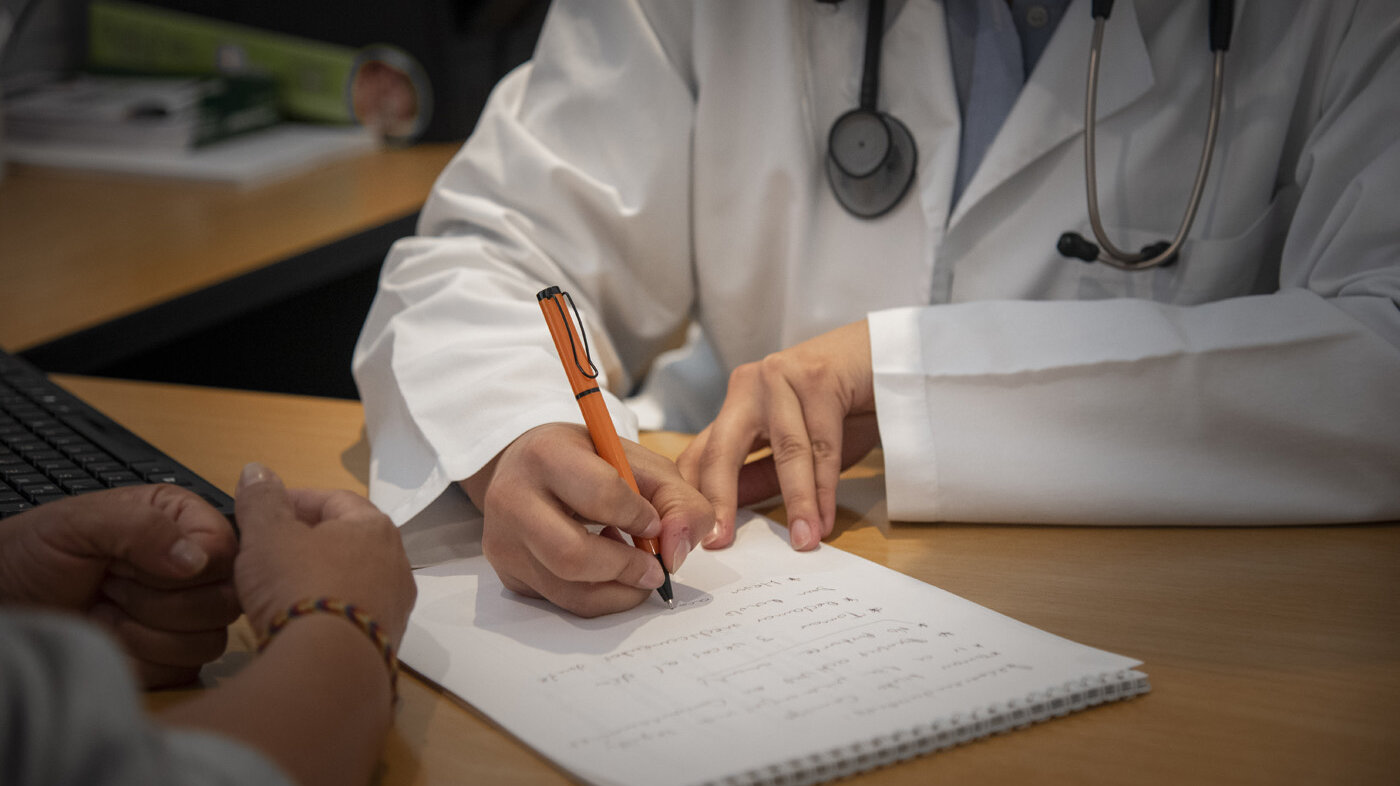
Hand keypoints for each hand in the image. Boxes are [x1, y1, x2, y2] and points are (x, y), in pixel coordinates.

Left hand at [0, 485, 239, 686]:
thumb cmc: (33, 555)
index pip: (226, 552)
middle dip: (158, 602)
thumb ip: (141, 528)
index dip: (184, 567)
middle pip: (225, 601)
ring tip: (106, 611)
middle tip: (111, 586)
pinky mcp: (174, 658)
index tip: (130, 564)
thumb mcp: (79, 525)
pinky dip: (140, 661)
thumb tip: (195, 561)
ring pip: (210, 641)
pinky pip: (185, 671)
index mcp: (185, 522)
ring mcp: (188, 617)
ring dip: (145, 633)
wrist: (3, 601)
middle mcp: (195, 568)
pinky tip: (109, 638)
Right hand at [232, 463, 415, 648]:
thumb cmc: (300, 585)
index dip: (295, 501)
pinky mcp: (385, 642)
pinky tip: (297, 622)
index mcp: (375, 527)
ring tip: (277, 587)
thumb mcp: (268, 535)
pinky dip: (325, 611)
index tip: (263, 511)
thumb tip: (257, 470)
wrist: (329, 666)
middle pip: (347, 541)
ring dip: (317, 578)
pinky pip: (351, 615)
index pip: (335, 500)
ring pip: (351, 580)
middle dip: (306, 541)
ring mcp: (395, 606)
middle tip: (267, 549)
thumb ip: (262, 501)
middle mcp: (396, 563)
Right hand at [462, 423, 712, 617]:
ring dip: (617, 589)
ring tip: (631, 565)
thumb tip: (676, 555)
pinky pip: (563, 602)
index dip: (640, 516)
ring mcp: (503, 541)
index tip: (654, 522)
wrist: (531, 468)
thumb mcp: (639, 463)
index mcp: (546, 454)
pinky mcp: (508, 574)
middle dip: (627, 569)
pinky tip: (603, 567)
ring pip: (569, 591)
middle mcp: (512, 498)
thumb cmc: (589, 463)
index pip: (601, 495)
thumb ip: (677, 500)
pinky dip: (598, 595)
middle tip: (654, 569)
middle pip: (573, 556)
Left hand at [677, 319, 879, 551]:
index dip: (695, 496)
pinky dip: (826, 486)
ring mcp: (781, 377)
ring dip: (797, 501)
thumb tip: (732, 515)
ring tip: (803, 540)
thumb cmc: (844, 406)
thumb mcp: (799, 450)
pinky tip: (827, 517)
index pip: (703, 453)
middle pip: (724, 449)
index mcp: (737, 405)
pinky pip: (821, 443)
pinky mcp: (818, 376)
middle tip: (718, 543)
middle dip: (720, 498)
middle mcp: (749, 387)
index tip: (693, 537)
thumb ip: (763, 476)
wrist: (891, 359)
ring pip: (786, 450)